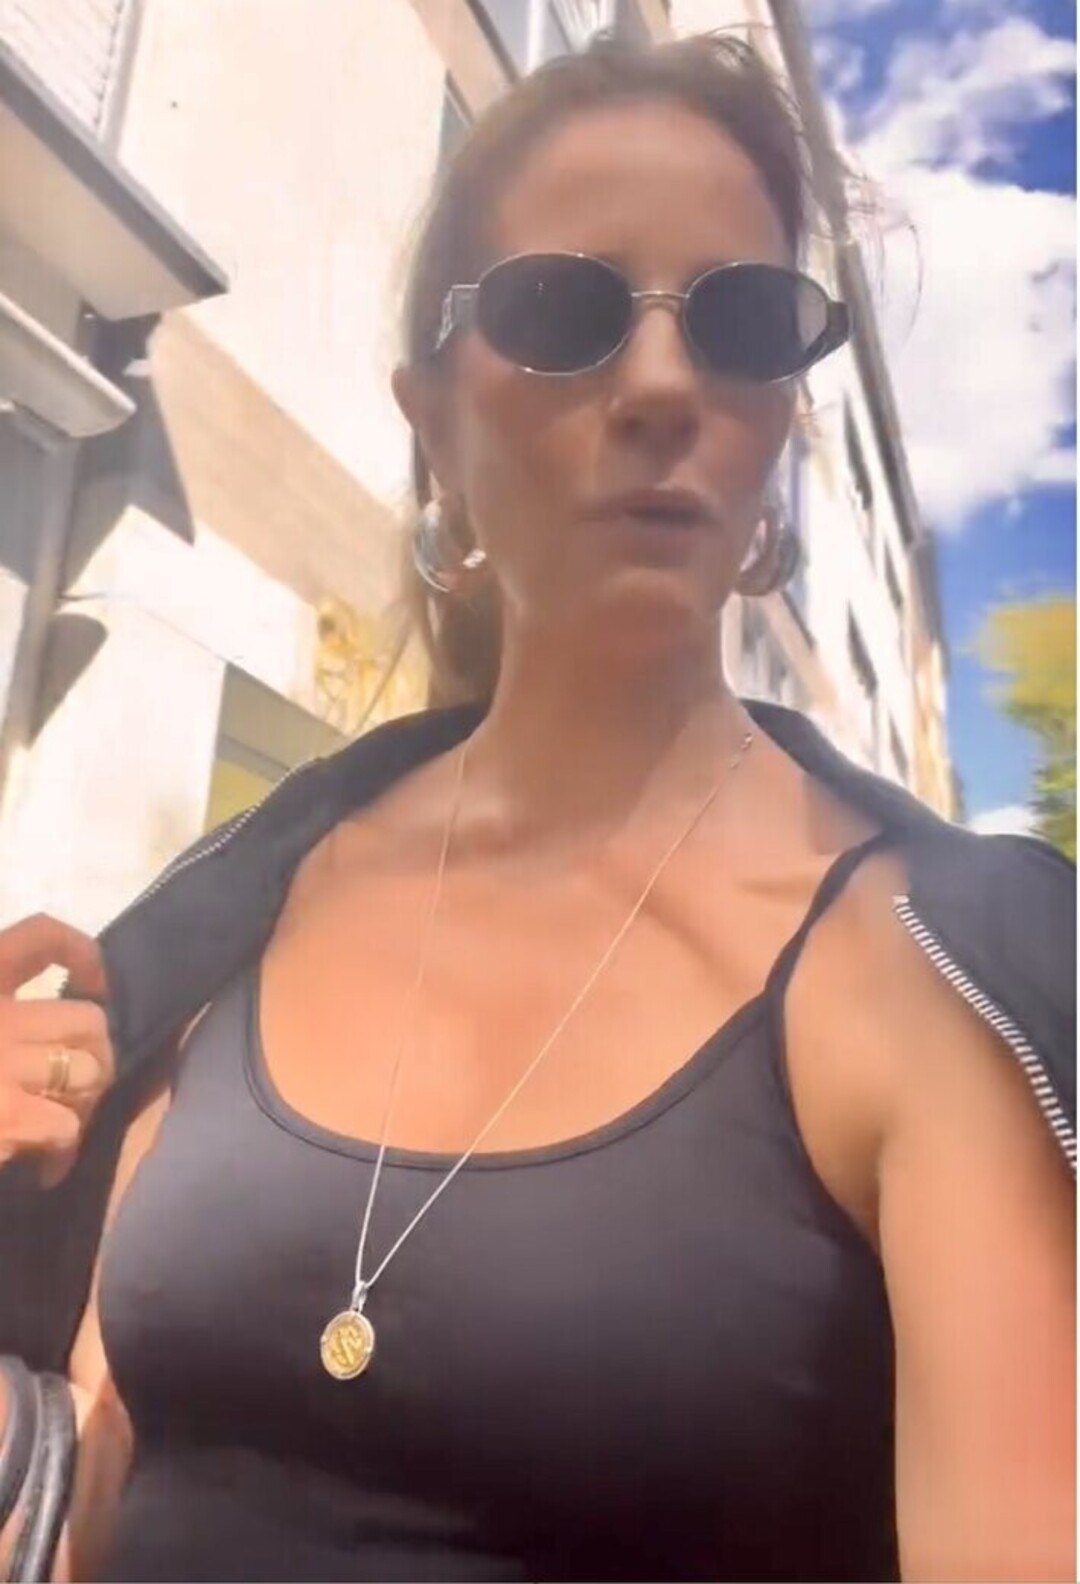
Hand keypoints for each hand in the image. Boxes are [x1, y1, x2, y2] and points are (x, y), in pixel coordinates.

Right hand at [0, 915, 114, 1186]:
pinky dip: (59, 1146)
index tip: (94, 983)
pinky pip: (66, 1124)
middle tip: (76, 1081)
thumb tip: (51, 1036)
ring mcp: (0, 1063)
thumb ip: (5, 1018)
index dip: (81, 954)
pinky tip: (40, 1160)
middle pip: (87, 1019)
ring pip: (85, 1072)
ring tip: (55, 1121)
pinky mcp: (5, 1114)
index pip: (40, 936)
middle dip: (93, 1054)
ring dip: (79, 1101)